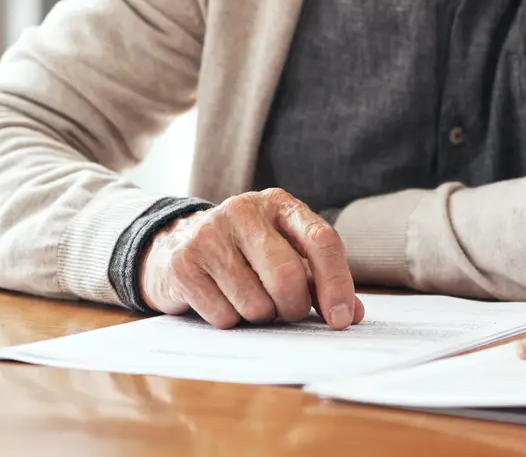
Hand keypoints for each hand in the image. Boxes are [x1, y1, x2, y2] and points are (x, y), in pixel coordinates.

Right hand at [139, 188, 364, 330]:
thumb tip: (351, 314)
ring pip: (256, 303)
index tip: (340, 319)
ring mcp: (210, 235)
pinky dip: (231, 321)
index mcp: (279, 205)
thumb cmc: (243, 255)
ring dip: (260, 316)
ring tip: (249, 300)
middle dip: (293, 308)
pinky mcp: (184, 263)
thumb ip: (319, 281)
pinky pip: (224, 316)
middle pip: (287, 277)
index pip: (321, 240)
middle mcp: (244, 211)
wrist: (174, 246)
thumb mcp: (284, 254)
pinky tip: (221, 301)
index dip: (337, 284)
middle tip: (287, 313)